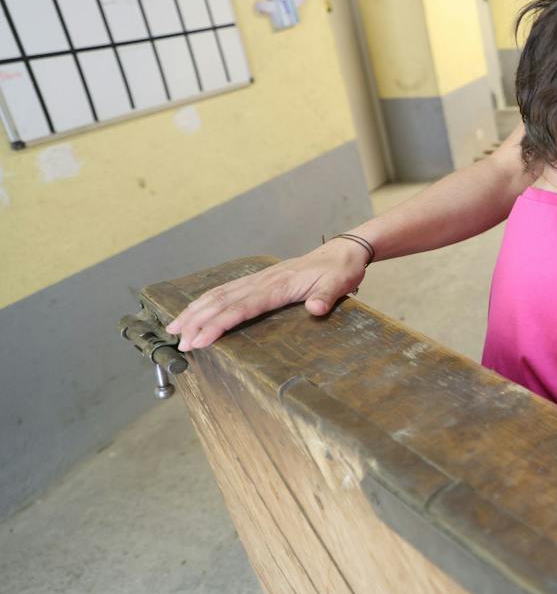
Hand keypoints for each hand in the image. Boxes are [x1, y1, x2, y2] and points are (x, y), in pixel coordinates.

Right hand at [165, 239, 369, 350]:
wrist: (344, 251)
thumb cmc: (340, 270)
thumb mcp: (339, 284)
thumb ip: (326, 297)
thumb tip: (315, 309)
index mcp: (279, 286)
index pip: (242, 307)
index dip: (218, 324)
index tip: (200, 340)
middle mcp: (263, 281)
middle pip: (222, 301)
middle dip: (197, 321)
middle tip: (179, 342)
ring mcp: (259, 279)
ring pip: (219, 294)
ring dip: (195, 311)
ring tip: (175, 328)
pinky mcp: (260, 280)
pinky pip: (227, 290)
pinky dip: (206, 301)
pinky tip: (195, 310)